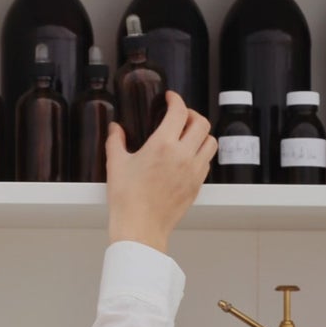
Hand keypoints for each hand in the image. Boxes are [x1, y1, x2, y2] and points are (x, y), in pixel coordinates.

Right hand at [106, 91, 214, 252]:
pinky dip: (201, 153)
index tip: (171, 99)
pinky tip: (188, 156)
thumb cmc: (127, 200)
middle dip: (191, 114)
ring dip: (201, 134)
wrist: (140, 228)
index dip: (176, 100)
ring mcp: (193, 171)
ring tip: (189, 135)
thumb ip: (116, 141)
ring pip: (210, 141)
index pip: (179, 111)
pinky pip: (207, 162)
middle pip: (201, 123)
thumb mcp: (116, 164)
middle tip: (181, 116)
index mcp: (163, 145)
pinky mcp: (197, 185)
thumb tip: (115, 129)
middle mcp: (183, 155)